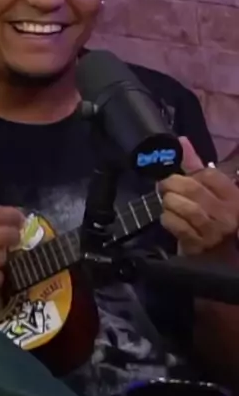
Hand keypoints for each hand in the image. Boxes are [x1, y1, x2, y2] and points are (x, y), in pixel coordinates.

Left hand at [159, 137, 238, 254]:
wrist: (214, 255)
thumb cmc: (208, 216)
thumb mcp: (207, 190)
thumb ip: (194, 166)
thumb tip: (181, 141)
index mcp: (233, 196)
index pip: (210, 174)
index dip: (191, 172)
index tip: (183, 176)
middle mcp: (227, 214)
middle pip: (193, 189)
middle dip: (172, 184)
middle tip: (164, 186)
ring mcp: (214, 232)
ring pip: (186, 208)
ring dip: (169, 202)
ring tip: (167, 201)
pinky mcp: (199, 246)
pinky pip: (178, 226)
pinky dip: (167, 219)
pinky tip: (167, 217)